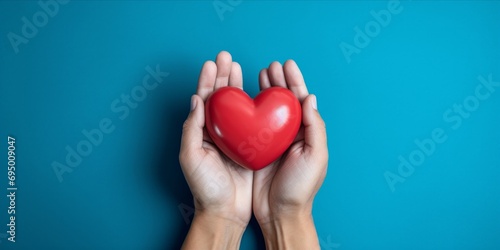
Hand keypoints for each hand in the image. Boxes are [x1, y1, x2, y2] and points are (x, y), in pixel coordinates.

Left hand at [179, 51, 252, 248]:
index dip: (207, 80)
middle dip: (222, 75)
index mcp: (201, 132)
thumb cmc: (206, 187)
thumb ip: (192, 128)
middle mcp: (217, 132)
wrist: (226, 211)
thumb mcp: (191, 157)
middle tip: (227, 57)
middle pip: (220, 97)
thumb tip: (196, 99)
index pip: (203, 100)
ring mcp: (234, 137)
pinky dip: (254, 104)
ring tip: (239, 66)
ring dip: (236, 84)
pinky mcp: (250, 145)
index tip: (213, 62)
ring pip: (235, 105)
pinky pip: (252, 120)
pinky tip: (258, 92)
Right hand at [253, 60, 327, 248]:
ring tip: (259, 73)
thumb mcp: (315, 156)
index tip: (287, 64)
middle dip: (279, 81)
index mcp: (306, 133)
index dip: (294, 81)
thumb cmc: (301, 187)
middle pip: (284, 101)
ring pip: (268, 108)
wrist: (280, 212)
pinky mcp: (256, 148)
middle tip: (270, 65)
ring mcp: (272, 140)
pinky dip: (250, 108)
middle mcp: (289, 133)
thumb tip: (310, 98)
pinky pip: (252, 123)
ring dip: (265, 90)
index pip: (300, 100)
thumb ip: (314, 126)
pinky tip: (244, 98)